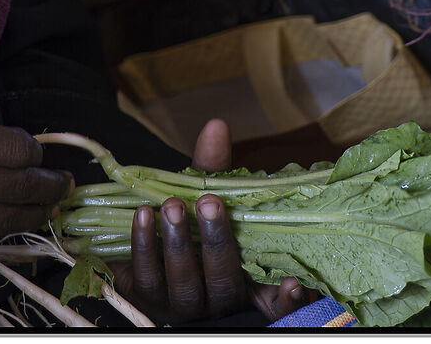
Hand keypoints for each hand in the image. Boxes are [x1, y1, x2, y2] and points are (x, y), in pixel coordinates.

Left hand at [112, 119, 310, 323]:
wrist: (138, 247)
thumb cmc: (187, 222)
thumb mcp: (207, 196)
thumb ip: (214, 170)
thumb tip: (216, 126)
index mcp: (244, 283)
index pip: (275, 305)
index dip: (287, 302)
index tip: (293, 283)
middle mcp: (215, 300)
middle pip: (222, 282)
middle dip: (215, 242)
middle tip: (208, 203)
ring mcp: (180, 303)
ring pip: (183, 283)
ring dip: (177, 242)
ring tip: (171, 205)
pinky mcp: (145, 297)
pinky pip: (145, 277)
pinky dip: (143, 244)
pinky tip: (144, 213)